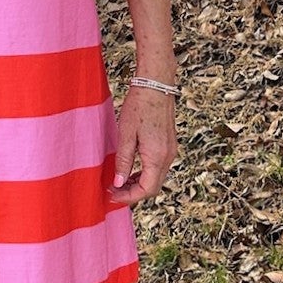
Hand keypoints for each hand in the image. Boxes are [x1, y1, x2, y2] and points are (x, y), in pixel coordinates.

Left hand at [108, 86, 176, 204]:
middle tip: (112, 190)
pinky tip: (130, 169)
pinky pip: (158, 168)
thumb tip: (119, 183)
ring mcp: (170, 151)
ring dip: (138, 183)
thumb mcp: (126, 134)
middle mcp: (168, 157)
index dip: (129, 197)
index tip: (112, 195)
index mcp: (157, 157)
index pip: (146, 189)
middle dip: (132, 193)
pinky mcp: (169, 145)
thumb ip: (123, 161)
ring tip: (118, 181)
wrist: (156, 86)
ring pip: (155, 178)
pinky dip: (144, 173)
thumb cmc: (139, 107)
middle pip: (152, 187)